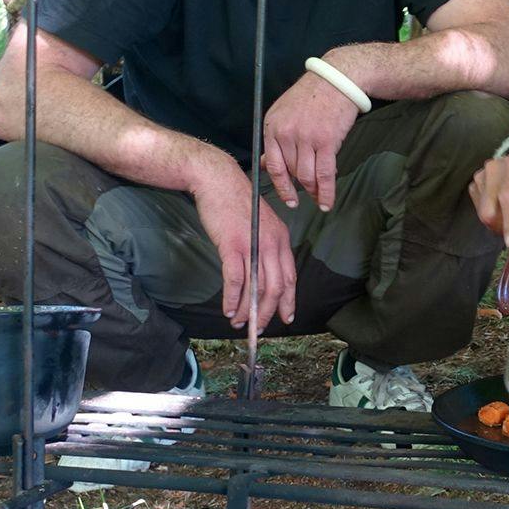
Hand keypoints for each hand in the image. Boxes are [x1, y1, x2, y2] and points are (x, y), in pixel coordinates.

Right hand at [189, 163, 297, 331]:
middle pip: (275, 287)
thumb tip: (260, 274)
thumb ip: (264, 247)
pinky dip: (232, 298)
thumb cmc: (235, 203)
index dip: (288, 300)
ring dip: (247, 310)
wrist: (218, 180)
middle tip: (257, 327)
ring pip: (256, 287)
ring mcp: (253, 245)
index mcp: (281, 239)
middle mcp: (271, 244)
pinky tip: (228, 309)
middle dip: (267, 312)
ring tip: (239, 323)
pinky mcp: (232, 245)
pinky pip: (235, 280)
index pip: (290, 276)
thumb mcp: (259, 224)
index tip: (285, 317)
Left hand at [262, 70, 360, 210]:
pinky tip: (327, 201)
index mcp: (272, 126)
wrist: (336, 80)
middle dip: (301, 187)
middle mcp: (286, 133)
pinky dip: (326, 192)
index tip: (288, 199)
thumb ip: (274, 141)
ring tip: (320, 199)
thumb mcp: (284, 113)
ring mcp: (306, 138)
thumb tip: (265, 165)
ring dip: (314, 192)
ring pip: (308, 176)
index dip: (281, 186)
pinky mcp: (327, 141)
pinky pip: (325, 174)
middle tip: (309, 196)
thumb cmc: (311, 96)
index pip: (273, 165)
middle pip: (293, 172)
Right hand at [469, 140, 508, 250]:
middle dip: (504, 227)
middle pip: (489, 211)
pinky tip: (505, 208)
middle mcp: (495, 169)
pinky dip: (493, 215)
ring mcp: (482, 175)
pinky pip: (479, 209)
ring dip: (499, 222)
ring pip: (483, 213)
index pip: (508, 197)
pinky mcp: (476, 183)